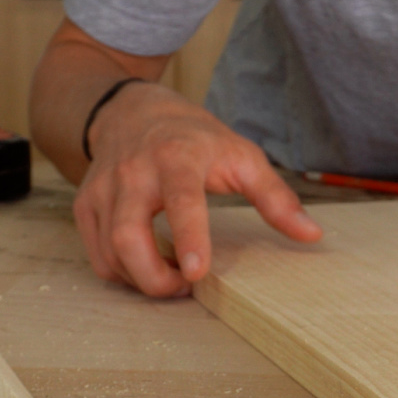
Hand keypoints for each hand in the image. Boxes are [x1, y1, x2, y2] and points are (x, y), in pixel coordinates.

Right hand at [74, 82, 321, 296]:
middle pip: (128, 236)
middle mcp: (133, 173)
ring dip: (141, 279)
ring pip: (110, 251)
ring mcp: (104, 189)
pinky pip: (97, 253)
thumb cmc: (195, 137)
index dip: (189, 237)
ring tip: (173, 277)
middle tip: (186, 287)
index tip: (196, 272)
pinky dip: (122, 272)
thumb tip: (311, 235)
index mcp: (177, 157)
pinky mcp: (86, 204)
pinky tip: (148, 266)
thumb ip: (276, 198)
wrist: (132, 110)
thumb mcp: (242, 157)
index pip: (180, 200)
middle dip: (154, 278)